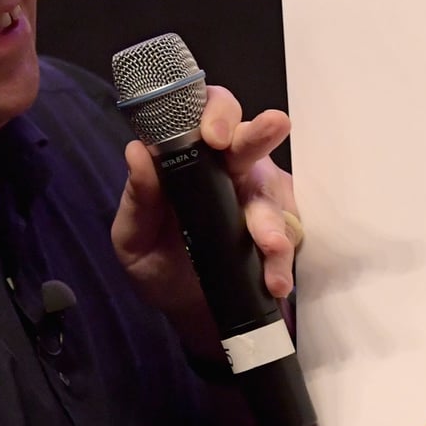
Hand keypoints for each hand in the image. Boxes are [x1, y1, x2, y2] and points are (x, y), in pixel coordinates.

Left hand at [112, 86, 300, 353]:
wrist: (192, 313)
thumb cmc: (160, 263)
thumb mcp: (134, 239)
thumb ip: (138, 199)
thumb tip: (137, 152)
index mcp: (190, 158)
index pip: (205, 113)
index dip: (213, 112)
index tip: (212, 134)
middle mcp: (231, 168)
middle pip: (250, 136)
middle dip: (261, 133)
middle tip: (275, 125)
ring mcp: (261, 198)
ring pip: (275, 193)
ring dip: (273, 219)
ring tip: (268, 247)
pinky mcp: (284, 231)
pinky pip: (290, 236)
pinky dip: (281, 258)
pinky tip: (274, 279)